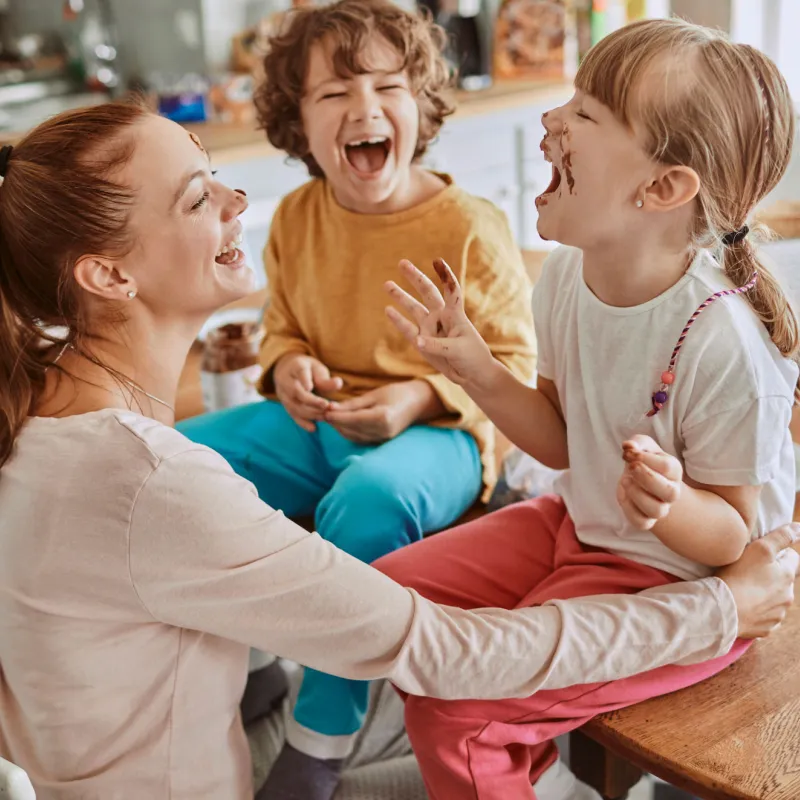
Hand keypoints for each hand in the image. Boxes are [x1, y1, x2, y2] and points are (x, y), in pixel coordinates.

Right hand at [273, 353, 342, 432]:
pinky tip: (313, 428)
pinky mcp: (285, 405)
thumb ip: (326, 379)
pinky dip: (302, 422)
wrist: (288, 372)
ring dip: (310, 413)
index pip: (300, 372)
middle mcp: (286, 380)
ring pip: (294, 405)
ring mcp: (283, 394)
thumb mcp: (317, 369)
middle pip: (296, 392)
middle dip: (311, 401)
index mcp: (296, 366)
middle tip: (327, 406)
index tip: (310, 387)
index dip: (304, 380)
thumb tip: (338, 384)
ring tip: (325, 416)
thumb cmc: (308, 370)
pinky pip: (292, 415)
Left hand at [324, 380, 443, 443]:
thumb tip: (331, 408)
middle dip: (335, 423)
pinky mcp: (382, 441)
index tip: (323, 411)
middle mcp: (382, 431)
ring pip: (353, 437)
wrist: (418, 402)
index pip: (351, 419)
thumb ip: (352, 404)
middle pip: (350, 430)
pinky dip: (349, 432)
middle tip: (322, 413)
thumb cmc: (397, 393)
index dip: (335, 417)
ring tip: (331, 417)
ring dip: (340, 428)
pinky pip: (360, 439)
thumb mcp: (373, 394)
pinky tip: (343, 424)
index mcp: (382, 417)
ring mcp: (383, 439)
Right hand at [385, 259, 497, 393]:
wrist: (473, 375)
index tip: (437, 261)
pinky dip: (398, 320)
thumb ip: (436, 345)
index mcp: (454, 315)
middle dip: (414, 277)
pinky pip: (408, 329)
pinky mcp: (422, 343)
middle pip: (427, 292)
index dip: (445, 275)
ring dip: (400, 297)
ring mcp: (430, 329)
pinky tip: (388, 310)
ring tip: (386, 284)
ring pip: (413, 308)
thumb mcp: (457, 349)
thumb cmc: (473, 357)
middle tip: (402, 263)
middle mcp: (441, 318)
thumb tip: (416, 340)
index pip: (450, 290)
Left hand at [617, 434, 681, 529]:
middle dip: (646, 478)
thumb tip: (629, 446)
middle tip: (631, 466)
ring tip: (625, 481)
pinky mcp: (646, 520)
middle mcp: (671, 492)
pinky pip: (641, 522)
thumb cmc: (644, 461)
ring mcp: (660, 508)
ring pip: (656, 510)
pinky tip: (623, 494)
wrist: (642, 481)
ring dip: (637, 495)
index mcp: (674, 471)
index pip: (667, 466)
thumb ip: (637, 443)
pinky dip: (628, 509)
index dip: (644, 458)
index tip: (629, 452)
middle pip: (669, 493)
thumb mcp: (642, 446)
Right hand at [717, 523, 798, 638]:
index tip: (758, 555)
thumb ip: (781, 536)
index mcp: (787, 575)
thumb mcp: (760, 548)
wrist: (724, 609)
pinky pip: (764, 617)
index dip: (776, 553)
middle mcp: (788, 596)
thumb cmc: (739, 575)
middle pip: (783, 579)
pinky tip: (742, 605)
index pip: (792, 557)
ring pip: (774, 599)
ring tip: (742, 589)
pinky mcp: (765, 629)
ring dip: (763, 594)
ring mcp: (777, 614)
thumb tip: (799, 528)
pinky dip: (756, 611)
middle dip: (770, 575)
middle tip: (747, 571)